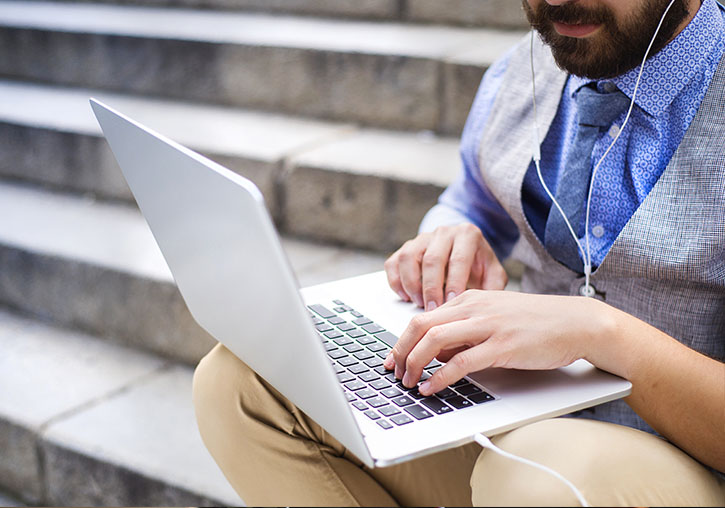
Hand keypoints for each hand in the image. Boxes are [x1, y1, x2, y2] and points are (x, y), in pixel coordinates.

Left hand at [383, 290, 605, 394]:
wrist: (576, 322)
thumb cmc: (536, 323)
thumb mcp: (493, 318)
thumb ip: (464, 332)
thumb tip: (435, 353)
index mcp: (469, 299)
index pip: (422, 317)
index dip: (401, 341)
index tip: (393, 359)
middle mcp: (474, 307)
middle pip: (420, 326)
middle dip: (401, 352)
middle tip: (394, 372)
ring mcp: (488, 325)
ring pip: (435, 340)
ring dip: (415, 364)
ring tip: (409, 382)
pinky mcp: (502, 345)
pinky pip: (461, 362)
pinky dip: (439, 377)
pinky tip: (431, 388)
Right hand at [384, 223, 506, 310]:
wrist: (466, 250)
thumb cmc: (479, 266)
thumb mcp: (493, 274)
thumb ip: (493, 288)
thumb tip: (482, 306)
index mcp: (467, 235)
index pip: (458, 260)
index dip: (453, 283)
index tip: (451, 304)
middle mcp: (443, 232)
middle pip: (431, 259)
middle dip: (430, 289)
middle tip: (432, 311)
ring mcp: (422, 238)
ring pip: (408, 258)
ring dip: (411, 284)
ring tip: (418, 303)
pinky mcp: (406, 247)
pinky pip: (393, 262)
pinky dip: (395, 281)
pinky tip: (405, 296)